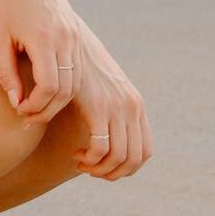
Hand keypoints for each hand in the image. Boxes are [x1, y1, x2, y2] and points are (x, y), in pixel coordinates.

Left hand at [0, 0, 85, 126]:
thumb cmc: (7, 9)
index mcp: (43, 39)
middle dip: (47, 109)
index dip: (36, 104)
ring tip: (37, 109)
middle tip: (28, 117)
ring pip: (75, 84)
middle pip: (65, 89)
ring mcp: (74, 39)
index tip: (20, 110)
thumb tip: (16, 103)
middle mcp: (64, 40)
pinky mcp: (77, 39)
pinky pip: (78, 73)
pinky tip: (48, 93)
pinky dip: (65, 89)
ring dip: (57, 102)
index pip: (48, 85)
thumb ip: (6, 74)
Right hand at [68, 24, 153, 180]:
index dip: (127, 168)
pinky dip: (90, 160)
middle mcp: (132, 107)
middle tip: (91, 170)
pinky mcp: (98, 107)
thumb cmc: (80, 64)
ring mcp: (117, 107)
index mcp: (136, 104)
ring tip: (82, 163)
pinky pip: (100, 149)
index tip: (105, 165)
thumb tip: (109, 129)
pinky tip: (76, 155)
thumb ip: (111, 104)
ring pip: (118, 158)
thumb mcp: (104, 85)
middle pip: (134, 160)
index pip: (145, 152)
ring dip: (99, 170)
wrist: (69, 42)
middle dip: (113, 174)